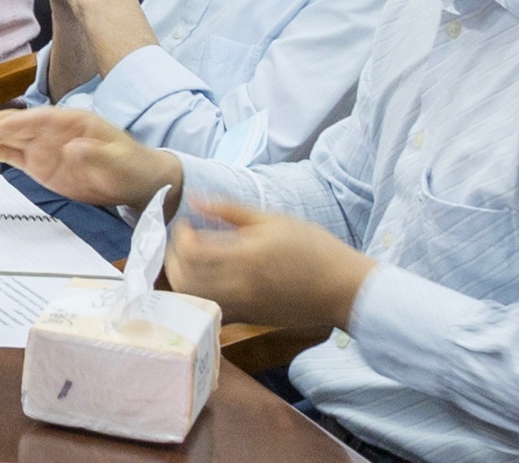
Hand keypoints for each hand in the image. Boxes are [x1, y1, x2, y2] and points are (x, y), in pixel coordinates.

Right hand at [0, 105, 180, 207]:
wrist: (137, 182)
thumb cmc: (132, 165)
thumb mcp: (120, 160)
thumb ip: (97, 154)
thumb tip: (73, 149)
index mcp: (70, 121)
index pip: (36, 118)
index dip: (14, 122)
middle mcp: (51, 130)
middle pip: (13, 124)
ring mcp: (43, 146)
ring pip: (6, 138)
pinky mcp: (40, 164)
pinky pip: (11, 156)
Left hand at [168, 193, 374, 333]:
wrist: (345, 289)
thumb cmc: (315, 249)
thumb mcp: (273, 219)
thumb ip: (229, 210)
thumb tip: (194, 198)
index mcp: (246, 256)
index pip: (190, 252)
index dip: (179, 237)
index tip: (186, 226)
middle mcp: (241, 286)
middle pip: (184, 279)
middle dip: (172, 259)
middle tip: (181, 244)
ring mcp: (244, 307)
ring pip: (193, 299)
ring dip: (182, 279)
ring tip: (191, 262)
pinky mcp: (249, 320)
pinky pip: (210, 312)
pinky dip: (199, 297)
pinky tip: (207, 280)